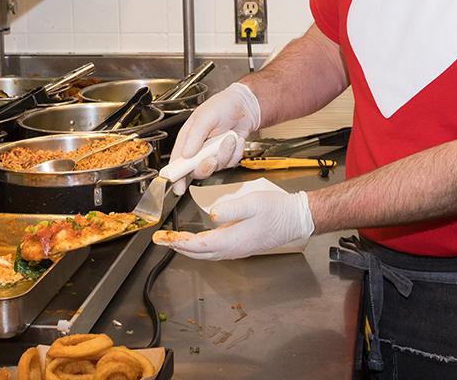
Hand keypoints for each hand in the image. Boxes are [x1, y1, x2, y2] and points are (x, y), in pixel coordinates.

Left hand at [155, 189, 314, 260]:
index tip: (162, 237)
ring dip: (187, 249)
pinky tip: (196, 242)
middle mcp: (232, 249)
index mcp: (232, 240)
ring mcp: (237, 250)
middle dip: (176, 246)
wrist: (295, 220)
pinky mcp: (240, 247)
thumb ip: (232, 208)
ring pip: (205, 255)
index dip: (177, 241)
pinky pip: (214, 252)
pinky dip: (199, 248)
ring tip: (172, 241)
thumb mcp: (254, 202)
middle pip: (198, 253)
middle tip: (160, 239)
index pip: (197, 245)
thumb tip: (212, 214)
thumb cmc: (277, 210)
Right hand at [168, 82, 259, 194]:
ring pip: (217, 167)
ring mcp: (213, 154)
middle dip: (206, 166)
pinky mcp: (226, 156)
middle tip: (212, 158)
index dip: (176, 176)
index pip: (177, 162)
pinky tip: (236, 139)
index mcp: (187, 139)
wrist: (244, 107)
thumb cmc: (222, 105)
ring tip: (229, 137)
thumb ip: (195, 135)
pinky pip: (231, 163)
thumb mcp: (205, 116)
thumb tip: (186, 154)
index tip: (178, 187)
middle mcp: (198, 149)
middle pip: (196, 170)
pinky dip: (236, 152)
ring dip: (225, 152)